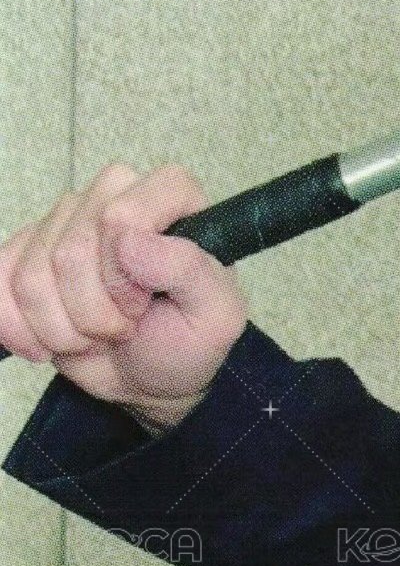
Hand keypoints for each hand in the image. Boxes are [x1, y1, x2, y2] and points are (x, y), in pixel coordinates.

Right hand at [0, 163, 248, 431]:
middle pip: (70, 251)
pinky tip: (50, 338)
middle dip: (92, 313)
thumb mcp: (214, 315)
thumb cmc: (188, 339)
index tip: (141, 305)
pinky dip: (18, 328)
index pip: (120, 215)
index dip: (121, 276)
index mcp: (171, 193)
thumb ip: (188, 270)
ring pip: (29, 275)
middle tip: (122, 327)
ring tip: (93, 333)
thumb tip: (132, 241)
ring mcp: (67, 217)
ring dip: (59, 328)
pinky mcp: (26, 248)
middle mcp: (115, 192)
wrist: (148, 373)